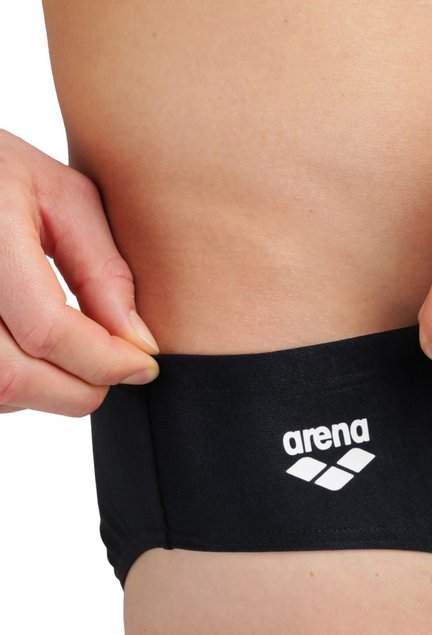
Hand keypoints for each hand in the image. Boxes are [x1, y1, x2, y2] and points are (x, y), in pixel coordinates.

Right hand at [0, 129, 160, 415]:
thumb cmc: (4, 172)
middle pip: (14, 377)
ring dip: (51, 393)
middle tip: (117, 370)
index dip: (104, 361)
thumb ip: (104, 270)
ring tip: (80, 356)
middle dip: (81, 388)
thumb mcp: (64, 197)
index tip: (144, 365)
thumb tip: (139, 345)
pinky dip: (22, 387)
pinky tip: (40, 355)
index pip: (47, 330)